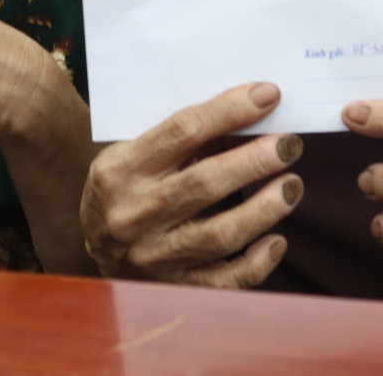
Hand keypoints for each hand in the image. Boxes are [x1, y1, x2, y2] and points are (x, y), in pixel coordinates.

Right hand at [81, 82, 303, 287]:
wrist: (90, 245)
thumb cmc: (125, 186)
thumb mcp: (136, 153)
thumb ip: (185, 139)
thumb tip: (251, 114)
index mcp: (121, 170)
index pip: (182, 131)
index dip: (229, 111)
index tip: (267, 96)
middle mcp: (134, 215)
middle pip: (204, 183)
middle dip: (255, 160)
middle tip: (290, 144)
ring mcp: (153, 257)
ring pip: (220, 235)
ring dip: (265, 209)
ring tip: (292, 186)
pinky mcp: (175, 287)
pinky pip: (225, 282)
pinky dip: (257, 262)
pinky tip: (276, 240)